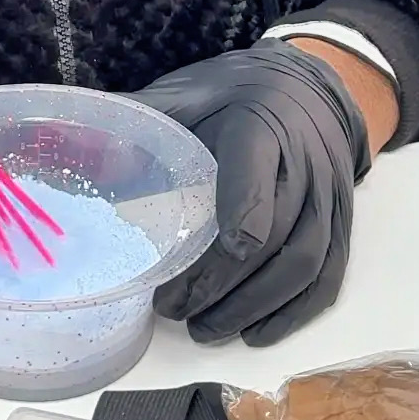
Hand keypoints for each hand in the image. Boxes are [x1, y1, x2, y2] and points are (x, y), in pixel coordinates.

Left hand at [136, 39, 369, 345]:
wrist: (311, 87)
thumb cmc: (238, 94)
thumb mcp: (191, 90)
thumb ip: (144, 115)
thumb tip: (77, 145)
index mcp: (260, 124)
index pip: (255, 170)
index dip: (240, 213)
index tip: (212, 251)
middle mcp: (304, 163)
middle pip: (275, 232)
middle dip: (224, 280)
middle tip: (175, 309)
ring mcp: (329, 198)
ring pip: (304, 262)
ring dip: (255, 305)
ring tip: (205, 330)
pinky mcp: (341, 226)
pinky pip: (328, 276)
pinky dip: (294, 313)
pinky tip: (256, 333)